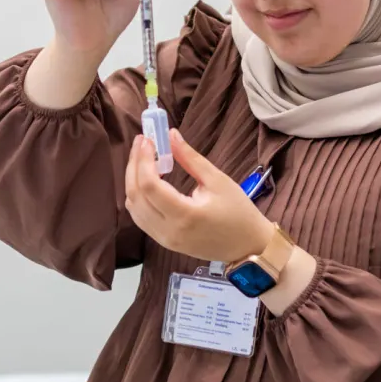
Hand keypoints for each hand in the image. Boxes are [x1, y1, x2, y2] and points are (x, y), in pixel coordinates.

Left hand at [125, 128, 273, 264]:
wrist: (247, 246)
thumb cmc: (238, 212)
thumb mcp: (218, 180)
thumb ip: (191, 158)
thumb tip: (170, 135)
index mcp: (185, 215)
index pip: (150, 185)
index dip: (143, 160)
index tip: (147, 139)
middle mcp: (169, 231)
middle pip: (136, 195)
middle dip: (134, 166)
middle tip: (141, 143)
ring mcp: (164, 239)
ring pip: (133, 208)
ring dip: (133, 181)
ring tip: (142, 158)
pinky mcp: (164, 242)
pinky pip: (140, 218)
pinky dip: (138, 197)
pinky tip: (146, 180)